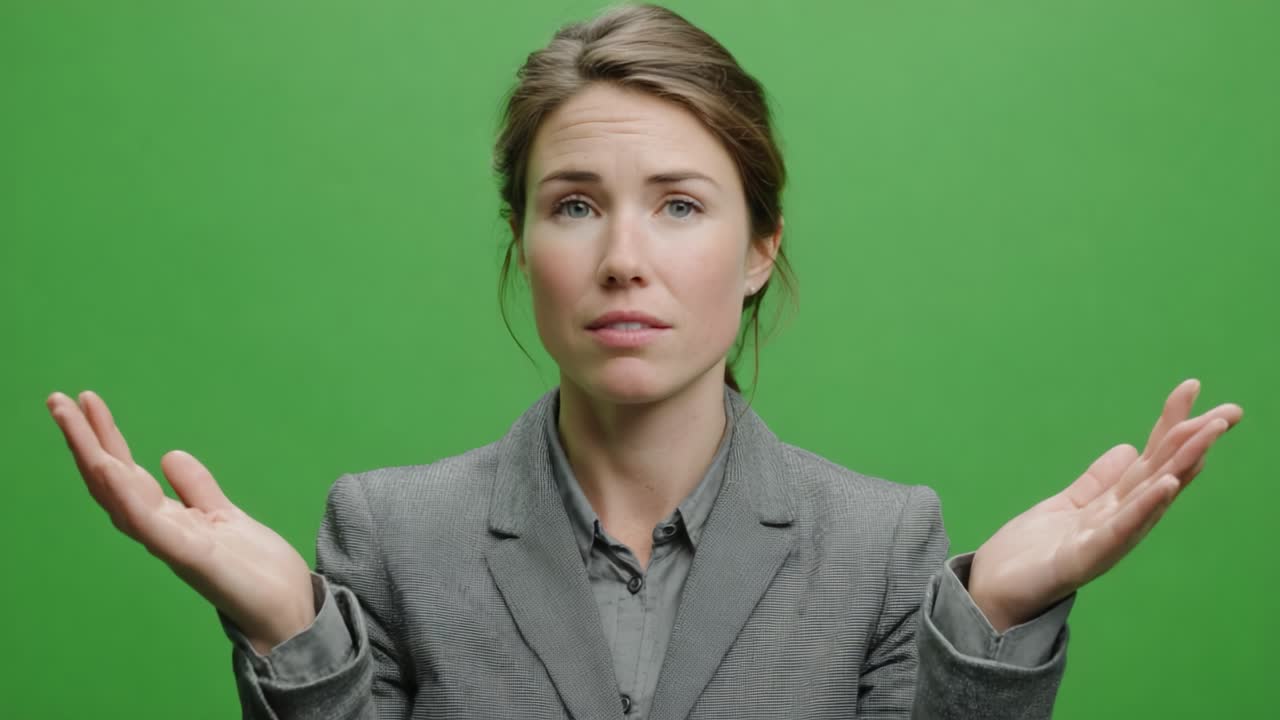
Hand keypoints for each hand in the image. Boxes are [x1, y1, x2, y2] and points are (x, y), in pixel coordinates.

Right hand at [47, 390, 315, 653]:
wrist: (287, 612)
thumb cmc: (256, 571)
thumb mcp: (226, 516)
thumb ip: (197, 489)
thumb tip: (168, 455)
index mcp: (169, 520)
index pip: (125, 473)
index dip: (104, 439)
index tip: (86, 402)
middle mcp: (161, 531)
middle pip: (111, 481)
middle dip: (83, 441)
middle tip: (58, 399)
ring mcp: (172, 544)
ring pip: (119, 497)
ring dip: (94, 456)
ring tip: (72, 418)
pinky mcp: (192, 556)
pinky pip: (151, 523)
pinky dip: (128, 495)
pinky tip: (110, 466)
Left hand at [967, 379, 1242, 631]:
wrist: (994, 592)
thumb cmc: (1029, 555)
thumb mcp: (1065, 507)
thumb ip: (1096, 482)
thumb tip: (1127, 449)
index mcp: (1113, 507)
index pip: (1149, 460)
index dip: (1171, 426)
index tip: (1192, 389)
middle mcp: (1119, 522)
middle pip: (1161, 474)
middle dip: (1194, 442)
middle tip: (1229, 410)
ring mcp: (1105, 540)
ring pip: (1151, 497)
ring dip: (1181, 465)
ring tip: (1207, 435)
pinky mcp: (1084, 558)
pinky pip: (1120, 529)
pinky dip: (1145, 507)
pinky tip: (1166, 485)